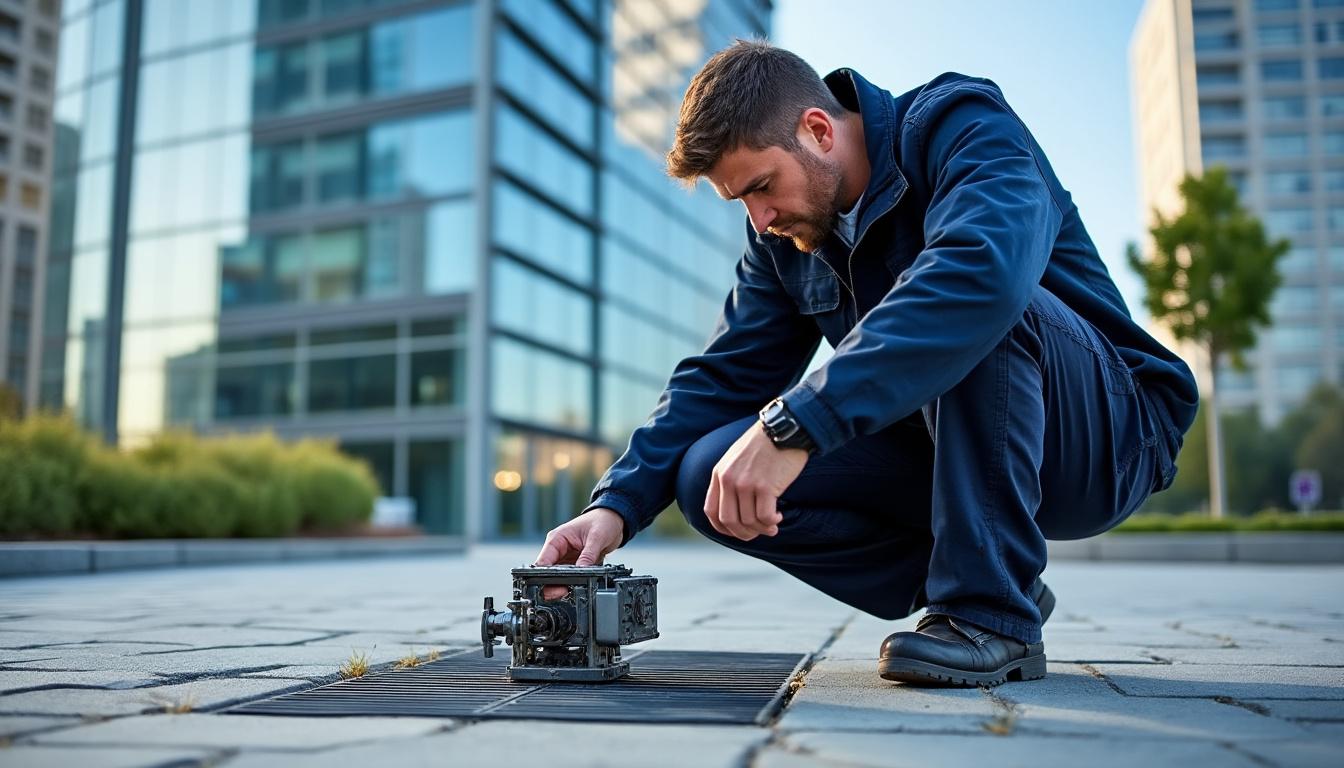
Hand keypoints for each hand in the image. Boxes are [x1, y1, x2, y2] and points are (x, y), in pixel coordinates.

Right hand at [533, 508, 624, 599]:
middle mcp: (558, 549)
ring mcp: (566, 557)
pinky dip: (572, 583)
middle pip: (548, 572)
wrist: (613, 520)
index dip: (544, 575)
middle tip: (562, 592)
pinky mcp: (575, 564)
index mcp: (557, 538)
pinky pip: (569, 577)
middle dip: (552, 584)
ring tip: (571, 590)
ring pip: (557, 577)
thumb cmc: (602, 521)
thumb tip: (581, 570)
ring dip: (563, 585)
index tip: (551, 586)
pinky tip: (577, 587)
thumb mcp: (597, 537)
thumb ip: (588, 555)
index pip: (544, 560)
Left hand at [703, 421, 808, 541]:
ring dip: (762, 528)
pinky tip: (778, 517)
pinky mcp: (765, 486)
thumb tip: (734, 510)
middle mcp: (728, 480)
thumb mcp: (736, 459)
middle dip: (744, 533)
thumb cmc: (764, 445)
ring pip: (749, 521)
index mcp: (719, 474)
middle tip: (759, 532)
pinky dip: (771, 522)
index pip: (711, 512)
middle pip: (729, 521)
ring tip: (773, 524)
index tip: (738, 531)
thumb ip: (729, 480)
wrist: (783, 428)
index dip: (723, 528)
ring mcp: (745, 483)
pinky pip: (765, 517)